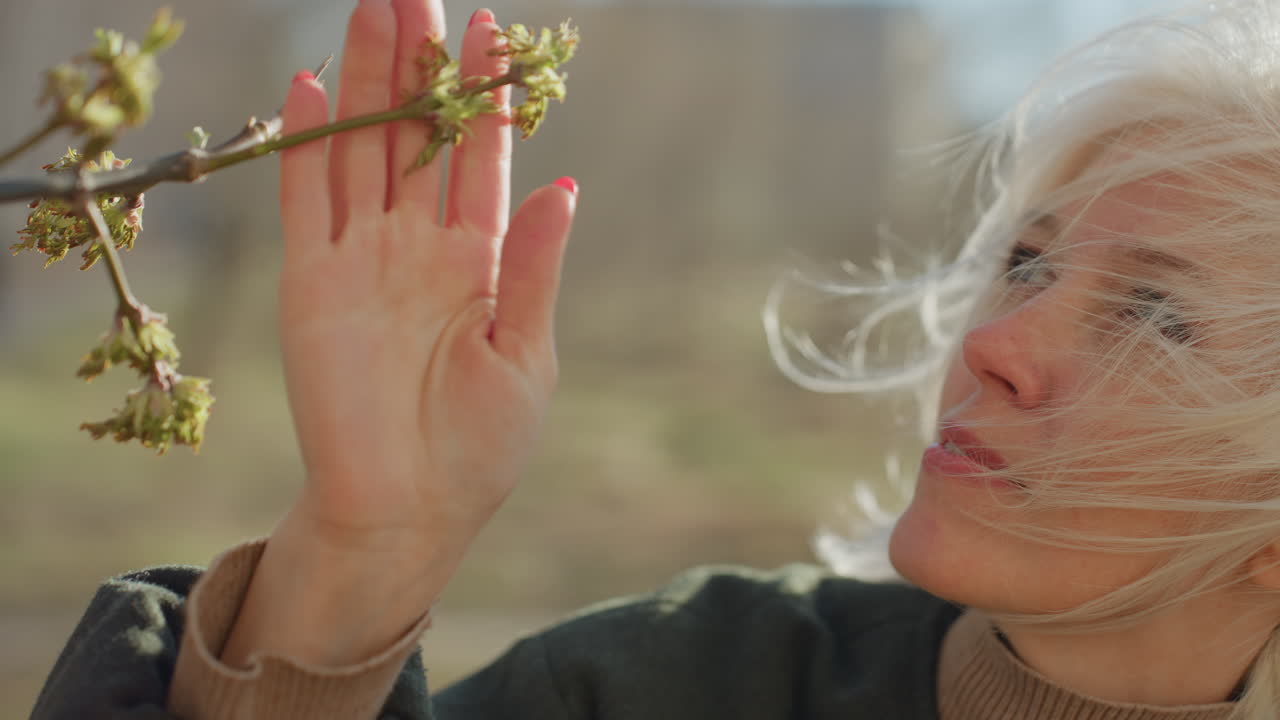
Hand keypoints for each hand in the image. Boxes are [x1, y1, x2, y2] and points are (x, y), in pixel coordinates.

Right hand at [220, 0, 576, 666]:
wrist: (406, 509)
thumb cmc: (480, 444)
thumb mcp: (526, 353)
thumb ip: (535, 266)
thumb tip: (567, 186)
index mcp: (481, 259)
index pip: (480, 157)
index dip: (484, 95)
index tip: (492, 28)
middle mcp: (419, 246)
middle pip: (417, 136)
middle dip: (418, 65)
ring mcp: (362, 259)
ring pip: (362, 151)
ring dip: (366, 83)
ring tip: (373, 10)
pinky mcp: (311, 283)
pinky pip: (306, 201)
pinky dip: (307, 146)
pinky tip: (313, 87)